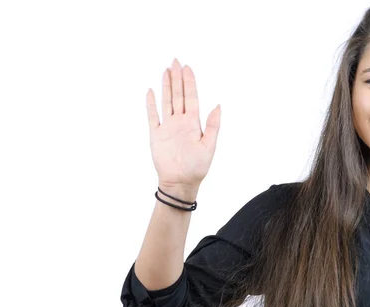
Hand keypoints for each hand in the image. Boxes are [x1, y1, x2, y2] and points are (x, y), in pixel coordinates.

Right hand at [146, 58, 220, 189]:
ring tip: (165, 70)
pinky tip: (151, 91)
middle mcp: (180, 122)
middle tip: (175, 61)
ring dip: (166, 86)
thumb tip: (218, 106)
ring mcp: (167, 127)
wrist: (180, 182)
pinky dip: (151, 104)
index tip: (187, 68)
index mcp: (193, 123)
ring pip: (166, 101)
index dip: (189, 82)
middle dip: (177, 78)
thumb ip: (213, 125)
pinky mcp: (156, 135)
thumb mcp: (209, 146)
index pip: (191, 97)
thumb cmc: (197, 168)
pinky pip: (152, 116)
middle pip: (178, 95)